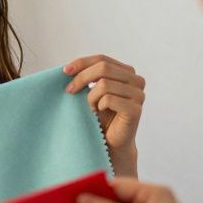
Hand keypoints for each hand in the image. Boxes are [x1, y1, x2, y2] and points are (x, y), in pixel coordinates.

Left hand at [64, 55, 145, 176]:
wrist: (109, 143)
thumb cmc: (100, 117)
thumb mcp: (92, 91)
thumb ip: (88, 77)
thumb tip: (67, 68)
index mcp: (127, 72)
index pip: (102, 59)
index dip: (82, 62)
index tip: (64, 71)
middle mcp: (136, 80)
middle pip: (103, 68)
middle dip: (82, 78)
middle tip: (69, 91)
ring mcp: (138, 95)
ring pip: (104, 84)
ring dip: (90, 97)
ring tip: (90, 108)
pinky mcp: (135, 109)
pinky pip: (109, 99)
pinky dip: (98, 106)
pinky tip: (98, 113)